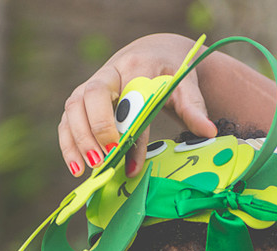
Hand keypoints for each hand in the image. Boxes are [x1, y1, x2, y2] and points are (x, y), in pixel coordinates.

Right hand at [58, 33, 216, 179]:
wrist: (155, 53)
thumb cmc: (171, 72)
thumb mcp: (186, 85)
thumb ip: (194, 107)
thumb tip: (208, 132)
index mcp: (135, 67)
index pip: (126, 98)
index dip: (126, 130)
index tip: (129, 160)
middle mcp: (107, 74)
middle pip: (89, 97)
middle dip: (94, 131)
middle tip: (103, 161)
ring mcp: (90, 86)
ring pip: (73, 109)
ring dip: (75, 140)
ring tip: (84, 170)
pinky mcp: (81, 100)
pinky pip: (67, 120)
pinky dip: (68, 144)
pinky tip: (76, 168)